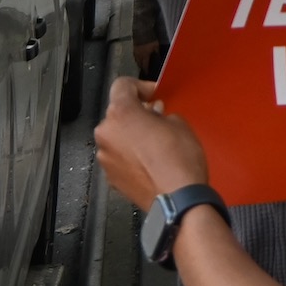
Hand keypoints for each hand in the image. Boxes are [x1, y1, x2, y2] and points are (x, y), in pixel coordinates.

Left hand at [94, 77, 210, 211]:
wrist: (177, 200)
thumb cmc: (179, 160)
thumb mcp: (179, 124)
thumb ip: (162, 113)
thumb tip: (154, 116)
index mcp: (121, 114)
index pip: (122, 86)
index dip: (141, 86)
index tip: (152, 94)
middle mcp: (107, 134)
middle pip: (117, 114)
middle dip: (136, 114)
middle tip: (157, 119)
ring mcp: (106, 158)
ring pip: (117, 137)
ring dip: (132, 136)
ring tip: (156, 144)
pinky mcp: (110, 177)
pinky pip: (119, 158)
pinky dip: (131, 156)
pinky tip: (151, 162)